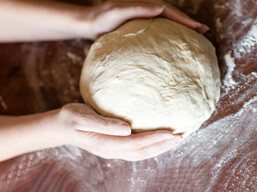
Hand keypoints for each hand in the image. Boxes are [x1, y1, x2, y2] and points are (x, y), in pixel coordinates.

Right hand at [56, 103, 181, 160]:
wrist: (61, 127)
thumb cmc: (71, 118)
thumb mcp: (83, 117)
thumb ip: (104, 124)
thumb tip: (127, 129)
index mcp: (107, 144)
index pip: (136, 143)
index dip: (155, 139)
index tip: (172, 133)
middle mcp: (113, 150)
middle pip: (143, 152)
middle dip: (162, 146)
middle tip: (181, 137)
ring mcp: (114, 150)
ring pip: (141, 153)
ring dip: (159, 148)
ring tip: (175, 140)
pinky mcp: (114, 146)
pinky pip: (136, 149)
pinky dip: (150, 146)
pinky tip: (157, 139)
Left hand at [84, 0, 208, 38]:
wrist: (89, 24)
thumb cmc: (101, 20)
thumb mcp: (116, 13)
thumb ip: (137, 9)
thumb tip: (161, 8)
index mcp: (143, 1)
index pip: (168, 9)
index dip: (184, 18)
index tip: (198, 27)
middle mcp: (146, 4)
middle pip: (172, 12)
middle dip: (188, 21)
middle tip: (204, 30)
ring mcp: (144, 12)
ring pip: (168, 18)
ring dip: (182, 25)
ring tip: (196, 33)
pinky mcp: (141, 21)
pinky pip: (160, 24)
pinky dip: (171, 29)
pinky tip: (177, 37)